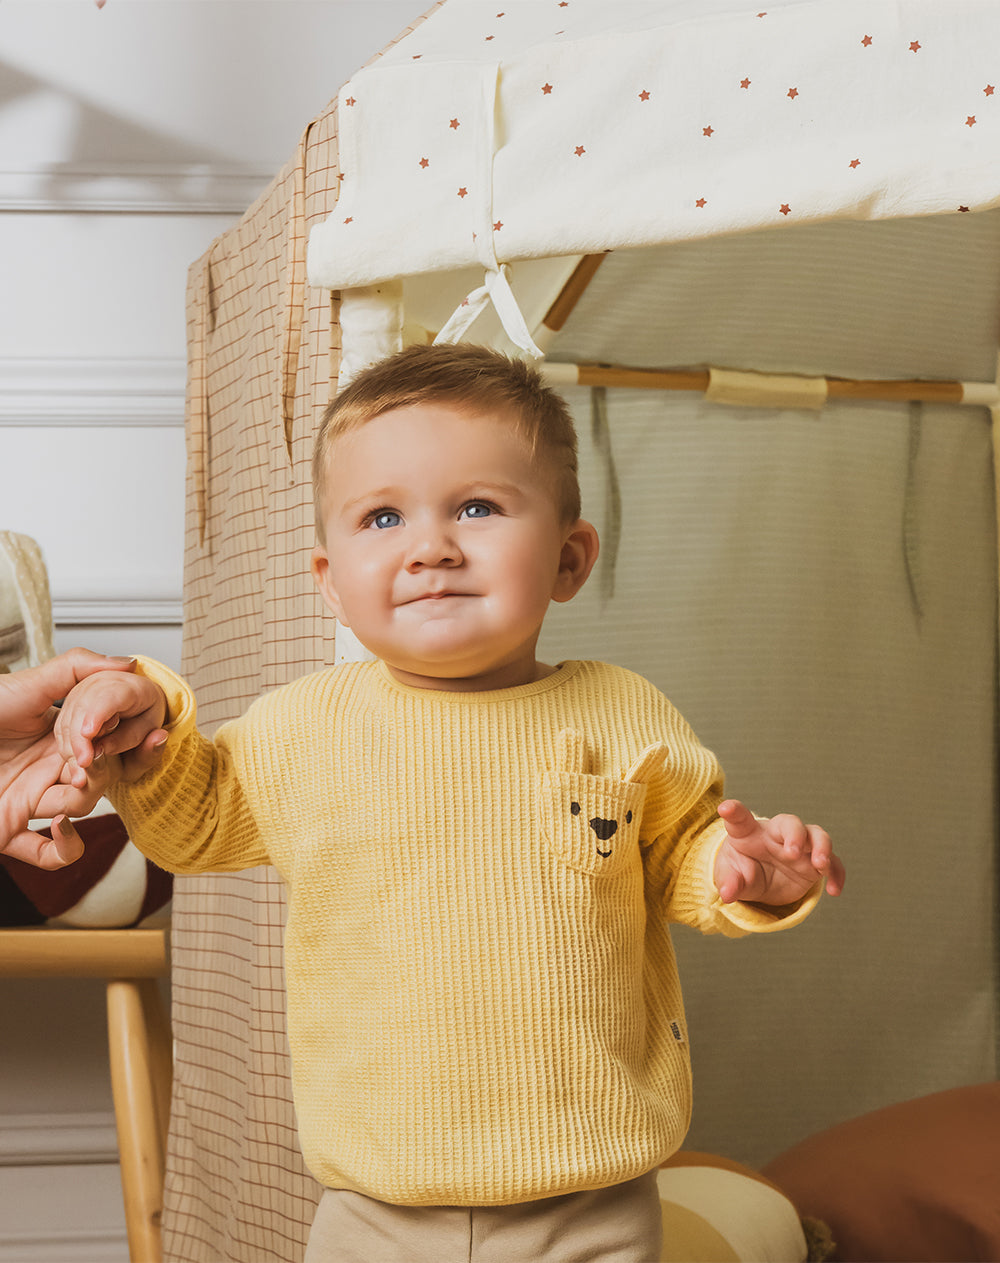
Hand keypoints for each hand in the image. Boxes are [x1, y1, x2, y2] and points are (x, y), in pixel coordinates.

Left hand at [0, 649, 164, 868]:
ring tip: (67, 786)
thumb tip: (126, 663)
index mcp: (52, 735)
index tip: (102, 735)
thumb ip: (75, 668)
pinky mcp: (9, 829)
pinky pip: (49, 855)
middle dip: (99, 773)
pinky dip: (64, 849)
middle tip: (83, 761)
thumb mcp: (24, 685)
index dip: (110, 741)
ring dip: (81, 802)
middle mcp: (43, 768)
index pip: (101, 742)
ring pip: (80, 811)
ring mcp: (28, 799)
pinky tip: (60, 830)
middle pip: (98, 778)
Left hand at [713, 799, 844, 905]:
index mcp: (749, 833)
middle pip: (790, 822)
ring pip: (817, 835)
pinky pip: (833, 863)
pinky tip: (834, 890)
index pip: (740, 819)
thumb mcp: (731, 877)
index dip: (734, 811)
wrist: (761, 882)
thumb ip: (729, 883)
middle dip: (795, 834)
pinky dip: (836, 874)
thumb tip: (727, 894)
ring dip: (821, 847)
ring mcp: (800, 847)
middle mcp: (777, 835)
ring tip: (820, 865)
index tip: (725, 809)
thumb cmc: (742, 871)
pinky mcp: (814, 864)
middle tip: (792, 852)